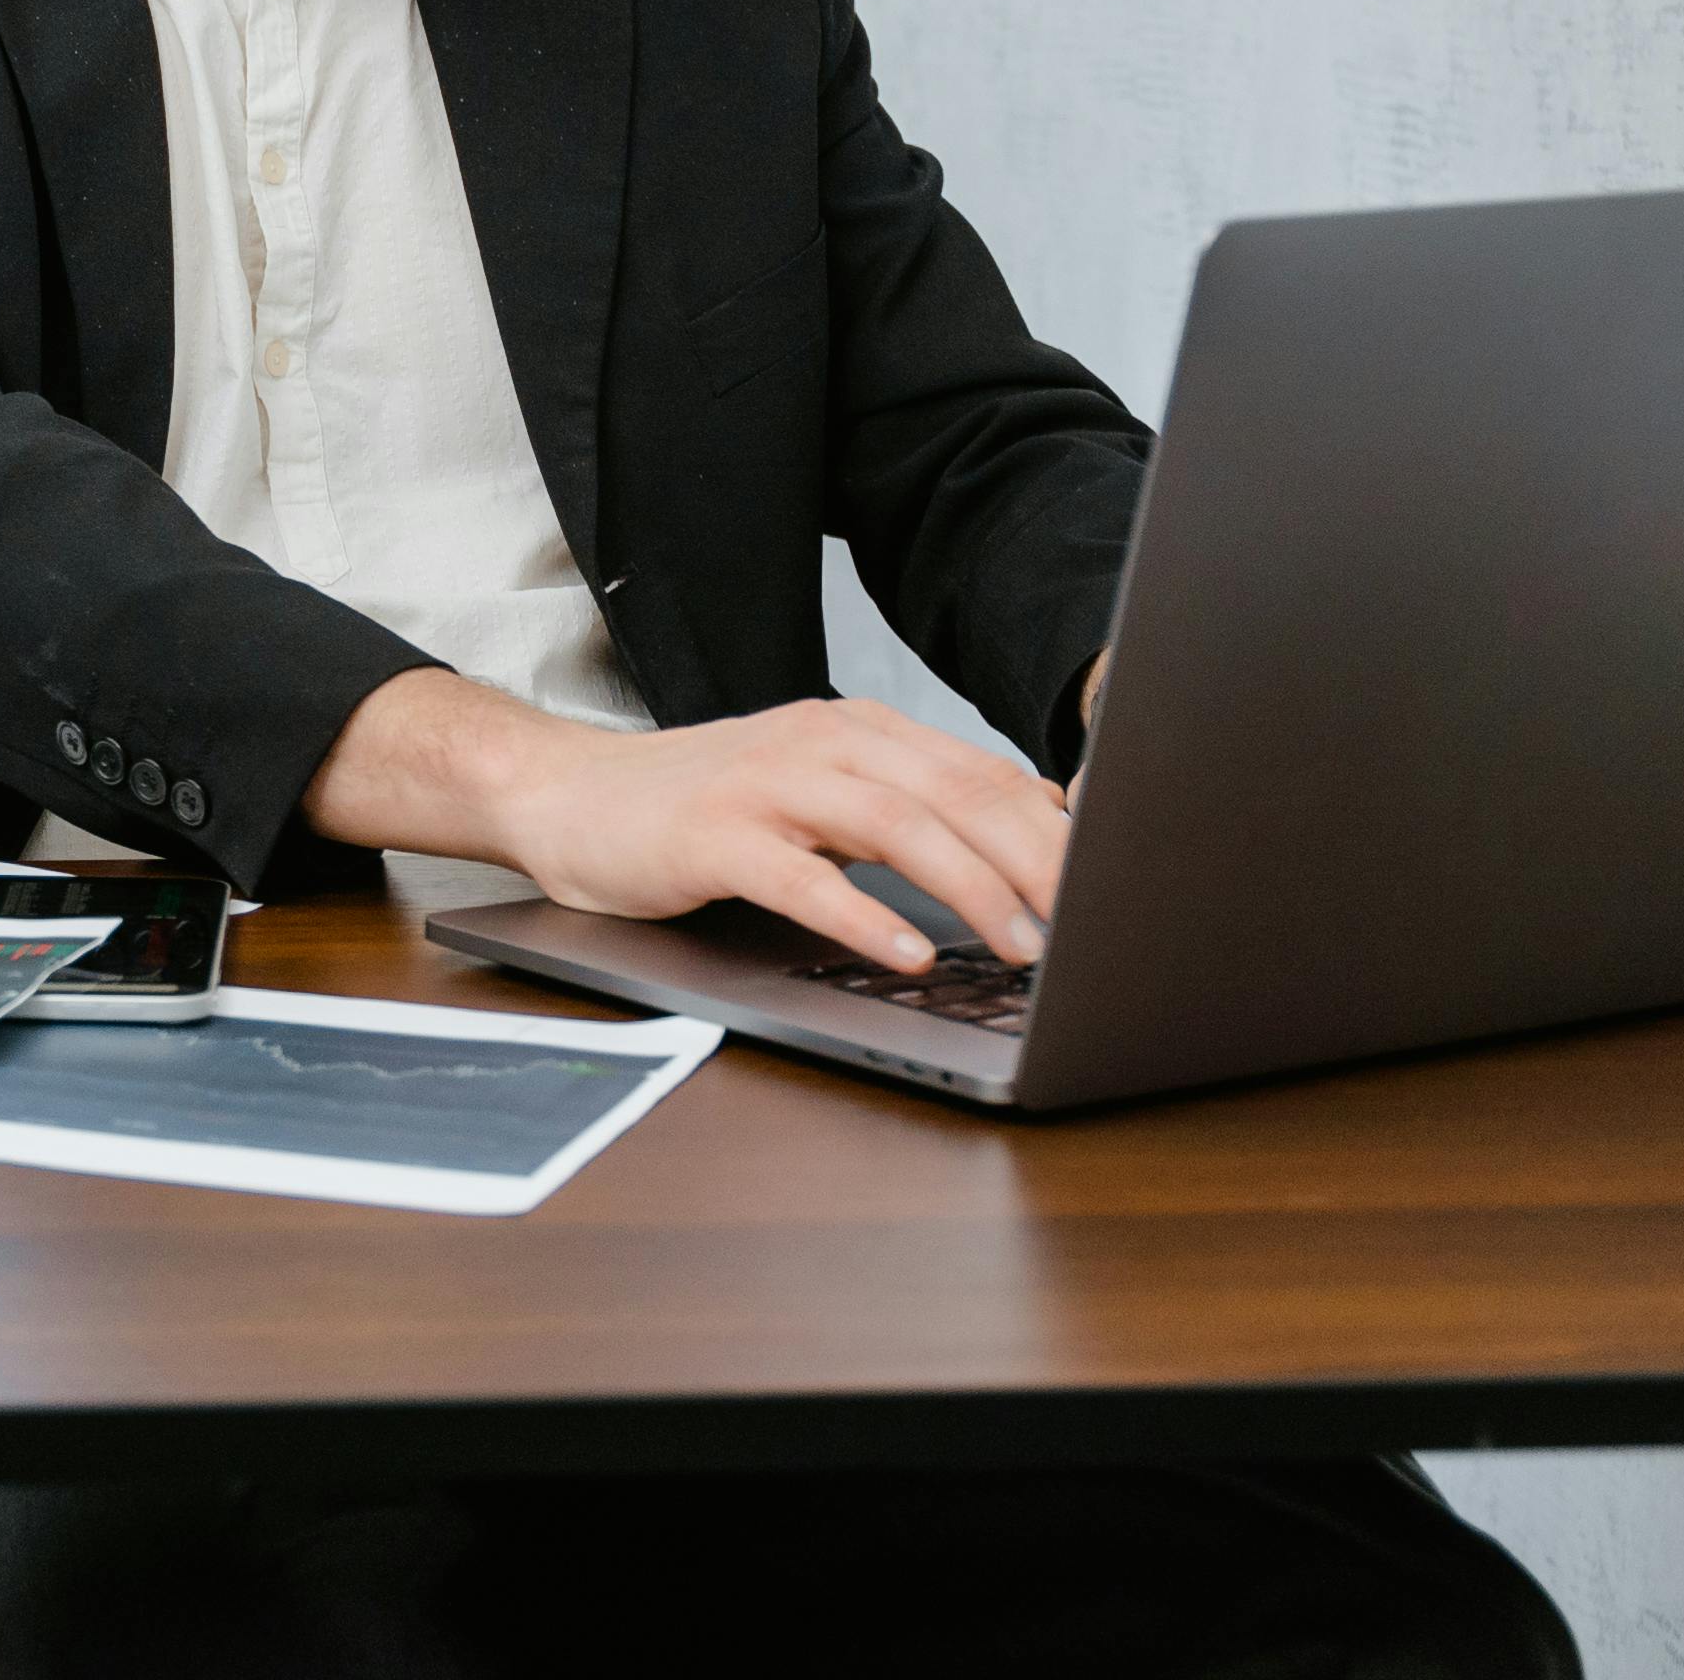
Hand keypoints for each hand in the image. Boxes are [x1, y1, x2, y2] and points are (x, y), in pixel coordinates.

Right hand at [308, 668, 1073, 976]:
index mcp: (856, 731)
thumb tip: (1026, 837)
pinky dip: (863, 913)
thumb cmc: (703, 809)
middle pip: (953, 792)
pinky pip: (804, 877)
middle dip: (1036, 859)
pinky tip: (908, 952)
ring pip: (893, 825)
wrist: (569, 794)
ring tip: (1025, 945)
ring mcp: (764, 785)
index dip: (1055, 827)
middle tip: (1094, 922)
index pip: (980, 772)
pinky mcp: (715, 836)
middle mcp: (819, 743)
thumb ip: (905, 807)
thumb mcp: (816, 795)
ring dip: (968, 885)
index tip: (1115, 884)